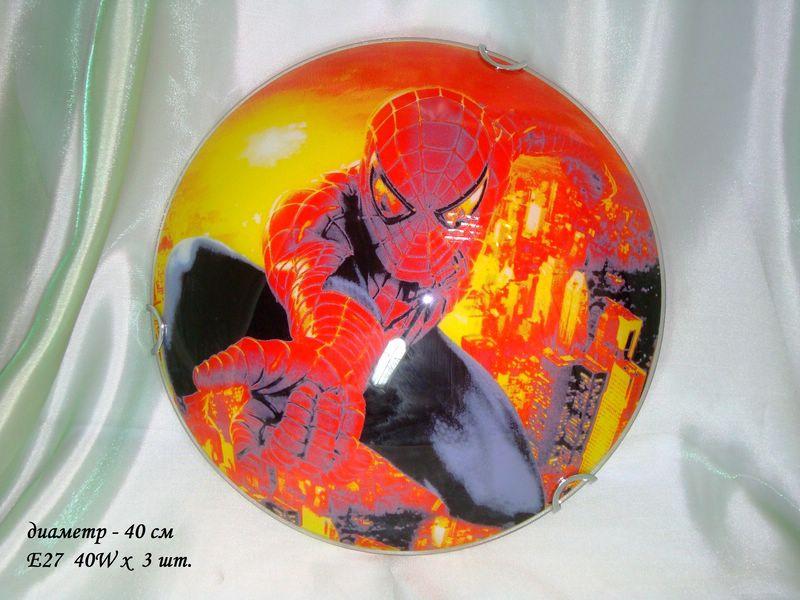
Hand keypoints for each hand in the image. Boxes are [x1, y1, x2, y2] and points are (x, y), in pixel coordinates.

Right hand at [190, 336, 368, 477]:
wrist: (329, 358)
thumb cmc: (288, 361)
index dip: (262, 448)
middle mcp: (276, 452)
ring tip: (323, 393)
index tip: (277, 414)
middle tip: (306, 389)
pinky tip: (339, 400)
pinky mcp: (335, 454)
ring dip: (324, 416)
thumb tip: (199, 376)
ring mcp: (307, 458)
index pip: (247, 461)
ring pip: (316, 455)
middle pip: (285, 456)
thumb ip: (230, 365)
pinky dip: (344, 419)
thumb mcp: (256, 357)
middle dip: (299, 417)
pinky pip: (343, 449)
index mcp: (250, 433)